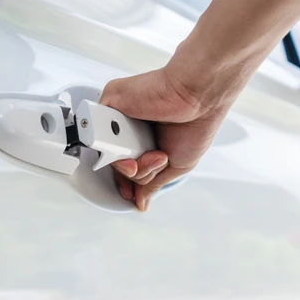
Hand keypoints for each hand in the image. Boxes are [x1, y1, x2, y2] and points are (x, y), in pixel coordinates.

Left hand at [99, 50, 249, 211]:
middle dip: (138, 172)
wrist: (198, 97)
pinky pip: (100, 132)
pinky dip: (118, 143)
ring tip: (155, 152)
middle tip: (158, 159)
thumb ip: (154, 183)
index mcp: (147, 139)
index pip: (127, 165)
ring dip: (132, 162)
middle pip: (118, 163)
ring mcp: (121, 115)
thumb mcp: (177, 165)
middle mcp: (132, 127)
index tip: (132, 194)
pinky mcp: (111, 101)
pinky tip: (136, 140)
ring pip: (109, 152)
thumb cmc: (197, 123)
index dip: (127, 182)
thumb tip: (142, 202)